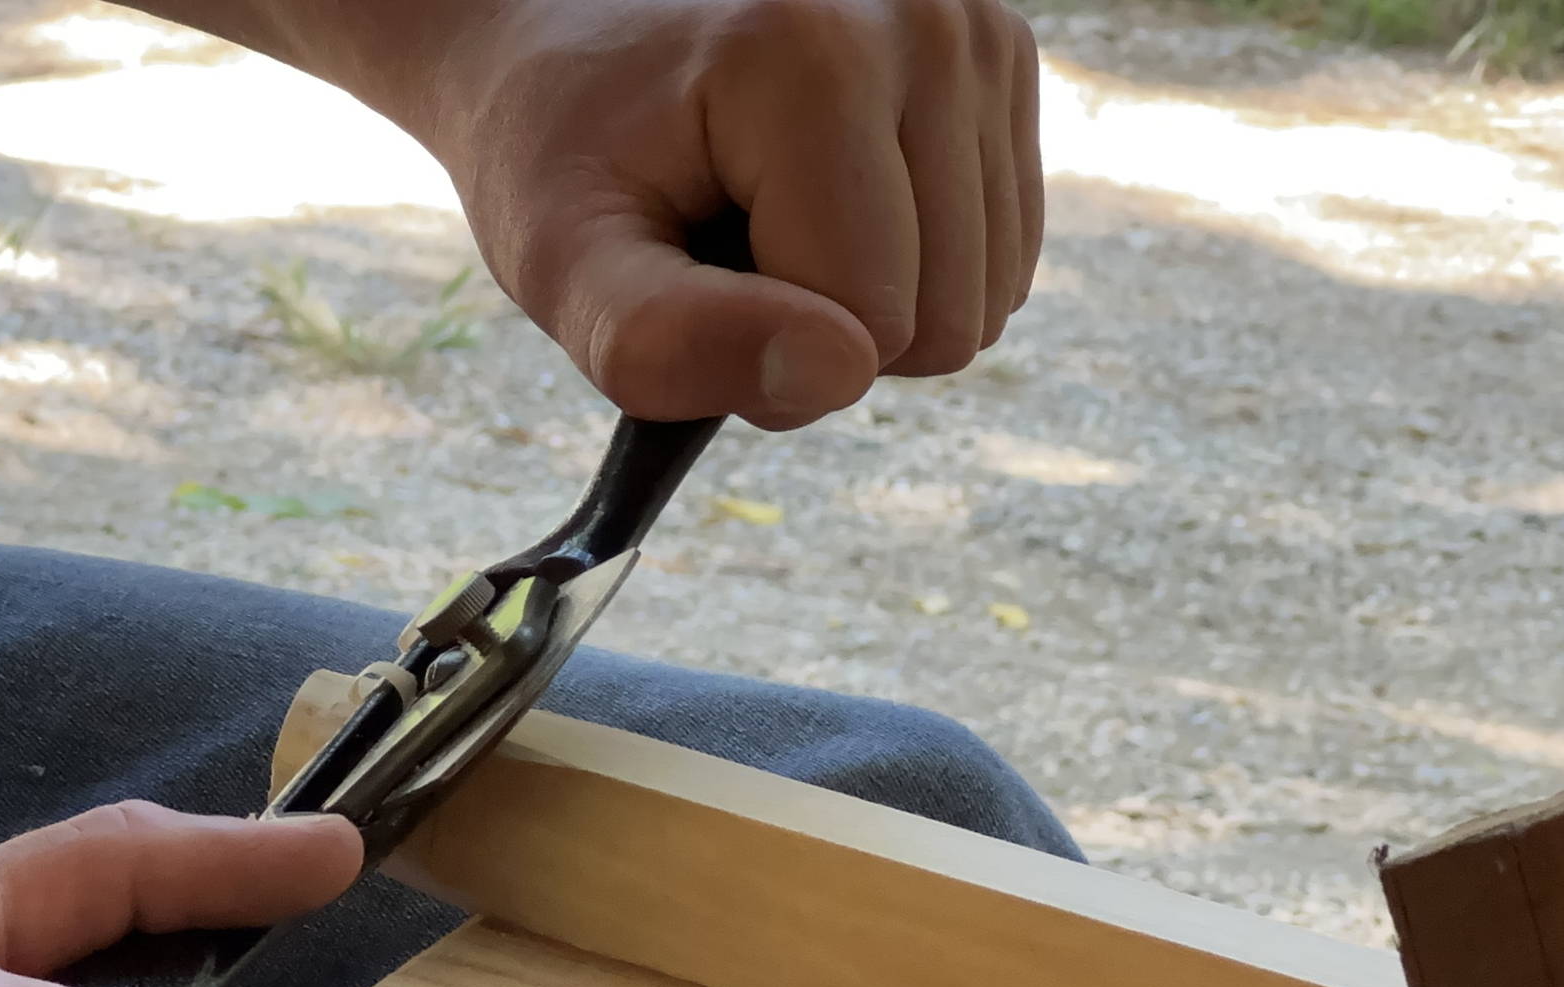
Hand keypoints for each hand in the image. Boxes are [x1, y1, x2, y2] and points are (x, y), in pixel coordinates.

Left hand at [422, 0, 1042, 429]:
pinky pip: (1002, 250)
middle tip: (732, 244)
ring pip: (987, 294)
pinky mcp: (999, 59)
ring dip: (878, 293)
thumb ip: (663, 342)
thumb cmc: (560, 151)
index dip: (771, 347)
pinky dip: (916, 255)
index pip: (874, 325)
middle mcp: (924, 25)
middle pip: (951, 317)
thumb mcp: (561, 264)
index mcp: (813, 59)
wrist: (571, 35)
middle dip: (834, 324)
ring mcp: (975, 34)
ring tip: (774, 211)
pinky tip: (834, 194)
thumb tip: (835, 375)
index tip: (690, 268)